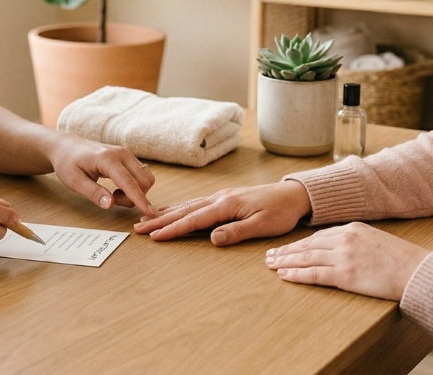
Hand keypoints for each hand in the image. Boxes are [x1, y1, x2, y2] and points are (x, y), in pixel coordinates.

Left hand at [47, 135, 155, 215]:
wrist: (67, 146)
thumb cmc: (68, 162)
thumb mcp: (74, 181)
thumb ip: (93, 193)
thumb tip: (110, 204)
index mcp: (107, 159)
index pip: (129, 182)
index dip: (140, 199)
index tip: (149, 212)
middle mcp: (121, 153)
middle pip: (143, 181)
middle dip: (133, 198)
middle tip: (112, 200)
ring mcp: (126, 154)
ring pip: (145, 178)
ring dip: (136, 193)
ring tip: (114, 194)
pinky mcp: (128, 157)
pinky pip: (141, 175)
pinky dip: (135, 186)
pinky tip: (119, 188)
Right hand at [133, 181, 311, 245]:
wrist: (294, 195)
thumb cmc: (280, 212)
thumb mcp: (262, 226)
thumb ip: (236, 232)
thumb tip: (211, 238)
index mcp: (226, 205)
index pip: (194, 219)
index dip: (172, 229)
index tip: (154, 236)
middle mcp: (219, 198)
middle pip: (184, 211)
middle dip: (160, 220)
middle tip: (139, 228)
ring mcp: (221, 196)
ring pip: (188, 205)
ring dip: (167, 213)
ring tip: (148, 219)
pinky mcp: (225, 198)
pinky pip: (196, 203)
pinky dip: (180, 207)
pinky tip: (173, 210)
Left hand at [264, 222, 430, 300]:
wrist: (416, 270)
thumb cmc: (401, 260)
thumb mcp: (376, 240)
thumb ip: (357, 242)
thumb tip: (342, 249)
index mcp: (352, 228)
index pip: (319, 236)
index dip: (300, 243)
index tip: (287, 247)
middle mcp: (345, 239)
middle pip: (308, 245)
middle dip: (286, 250)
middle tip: (269, 255)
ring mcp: (343, 256)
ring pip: (306, 258)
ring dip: (286, 261)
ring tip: (271, 265)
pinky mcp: (345, 275)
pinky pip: (313, 274)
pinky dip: (296, 274)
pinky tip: (284, 276)